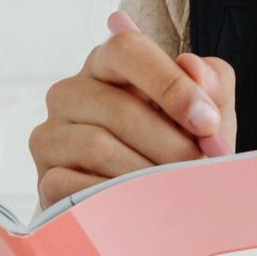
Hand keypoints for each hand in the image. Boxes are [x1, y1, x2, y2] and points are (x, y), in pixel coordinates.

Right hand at [30, 7, 236, 210]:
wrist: (146, 205)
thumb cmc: (175, 146)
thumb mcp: (204, 114)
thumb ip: (211, 84)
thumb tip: (193, 67)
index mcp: (107, 63)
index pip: (127, 49)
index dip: (170, 84)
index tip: (207, 122)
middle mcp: (70, 92)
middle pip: (120, 109)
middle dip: (171, 143)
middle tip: (201, 166)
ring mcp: (50, 135)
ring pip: (98, 147)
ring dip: (146, 173)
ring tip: (175, 188)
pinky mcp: (45, 178)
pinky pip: (78, 186)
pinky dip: (116, 198)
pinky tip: (140, 206)